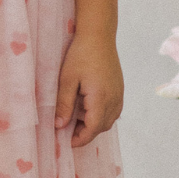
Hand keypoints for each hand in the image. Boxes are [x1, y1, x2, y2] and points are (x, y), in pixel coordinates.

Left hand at [54, 33, 123, 147]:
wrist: (99, 35)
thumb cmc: (81, 54)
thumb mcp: (67, 79)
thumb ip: (64, 104)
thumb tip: (59, 126)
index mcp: (101, 98)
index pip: (93, 129)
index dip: (80, 139)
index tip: (67, 142)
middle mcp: (114, 99)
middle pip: (102, 127)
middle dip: (86, 133)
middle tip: (67, 130)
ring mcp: (119, 94)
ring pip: (109, 120)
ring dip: (94, 124)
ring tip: (75, 118)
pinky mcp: (119, 89)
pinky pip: (113, 110)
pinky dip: (101, 115)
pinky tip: (87, 107)